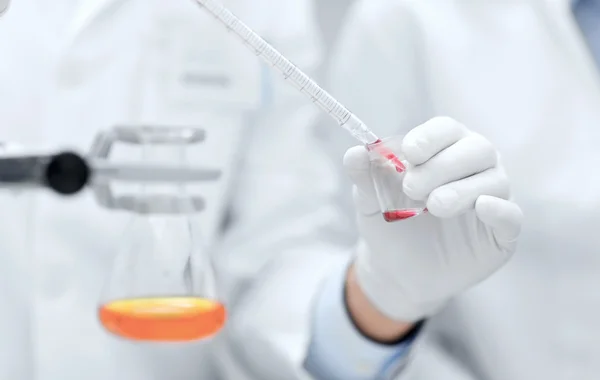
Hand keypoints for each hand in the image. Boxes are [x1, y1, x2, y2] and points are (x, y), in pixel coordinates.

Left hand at [344, 117, 522, 322]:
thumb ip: (365, 177)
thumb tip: (354, 153)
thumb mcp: (369, 201)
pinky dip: (499, 210)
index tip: (409, 152)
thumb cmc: (388, 225)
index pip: (447, 129)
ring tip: (433, 206)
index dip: (430, 137)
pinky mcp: (501, 233)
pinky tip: (482, 207)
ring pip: (494, 180)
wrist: (397, 272)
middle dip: (444, 165)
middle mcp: (474, 167)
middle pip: (476, 149)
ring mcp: (491, 198)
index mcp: (443, 150)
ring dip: (462, 189)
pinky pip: (511, 216)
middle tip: (412, 188)